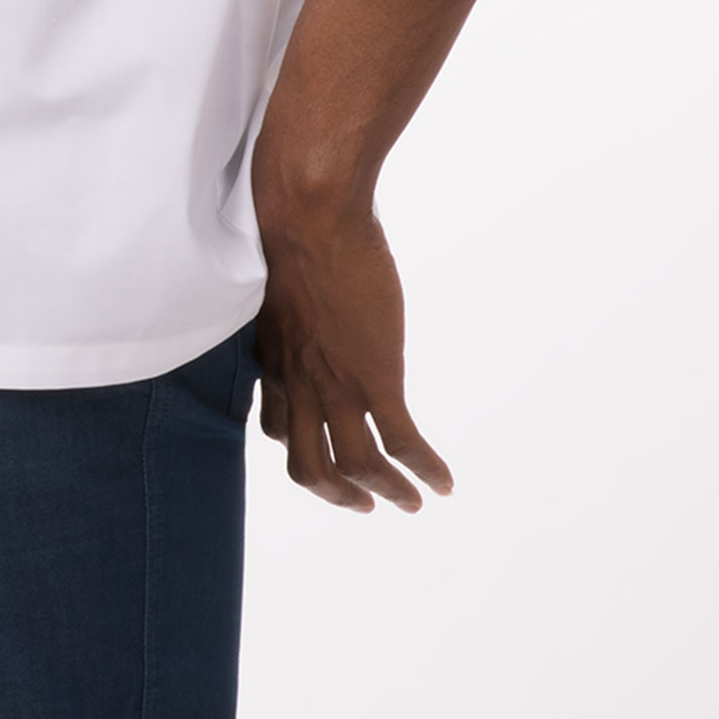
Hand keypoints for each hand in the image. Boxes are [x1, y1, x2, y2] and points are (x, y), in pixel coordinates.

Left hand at [252, 196, 453, 513]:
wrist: (309, 215)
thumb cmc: (292, 223)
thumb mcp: (279, 275)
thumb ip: (290, 296)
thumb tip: (305, 279)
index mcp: (274, 357)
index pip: (277, 425)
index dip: (299, 445)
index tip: (322, 447)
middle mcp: (299, 383)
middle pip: (309, 466)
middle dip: (338, 493)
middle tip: (364, 504)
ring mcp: (337, 385)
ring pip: (358, 467)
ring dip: (388, 492)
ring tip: (412, 503)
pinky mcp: (375, 379)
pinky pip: (402, 444)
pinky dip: (424, 470)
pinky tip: (443, 481)